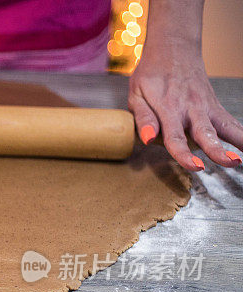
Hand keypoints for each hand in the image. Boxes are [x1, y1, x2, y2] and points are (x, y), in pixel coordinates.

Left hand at [128, 43, 242, 170]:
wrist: (172, 48)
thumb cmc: (151, 74)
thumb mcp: (137, 95)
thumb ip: (144, 119)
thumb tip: (148, 139)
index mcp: (169, 109)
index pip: (176, 137)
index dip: (185, 154)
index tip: (196, 166)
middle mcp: (190, 109)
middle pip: (205, 133)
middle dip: (217, 149)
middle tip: (230, 162)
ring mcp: (206, 106)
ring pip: (224, 126)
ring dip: (237, 141)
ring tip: (242, 159)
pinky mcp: (215, 105)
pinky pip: (230, 121)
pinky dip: (241, 133)